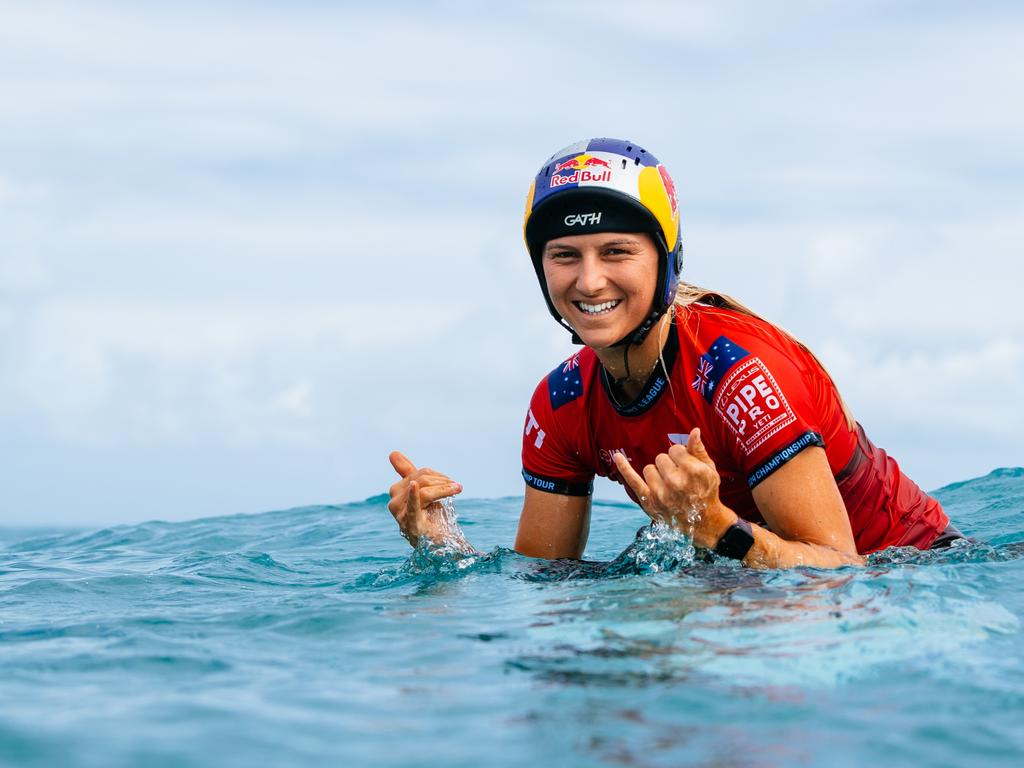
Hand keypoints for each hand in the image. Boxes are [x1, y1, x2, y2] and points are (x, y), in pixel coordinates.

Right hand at [387, 451, 462, 546]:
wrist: (437, 545)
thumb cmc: (428, 518)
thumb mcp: (421, 492)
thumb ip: (406, 472)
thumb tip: (392, 453)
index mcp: (396, 491)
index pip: (418, 473)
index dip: (436, 475)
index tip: (449, 481)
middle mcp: (394, 501)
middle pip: (422, 480)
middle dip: (442, 482)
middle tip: (457, 487)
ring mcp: (400, 513)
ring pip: (425, 490)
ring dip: (444, 489)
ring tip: (457, 489)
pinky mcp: (410, 523)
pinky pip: (412, 507)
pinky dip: (414, 496)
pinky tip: (414, 487)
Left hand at [612, 428, 730, 547]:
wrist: (703, 522)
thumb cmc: (706, 492)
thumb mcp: (709, 470)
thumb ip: (698, 450)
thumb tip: (694, 430)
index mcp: (692, 470)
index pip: (675, 449)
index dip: (679, 456)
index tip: (684, 466)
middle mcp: (675, 481)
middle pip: (661, 458)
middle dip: (668, 465)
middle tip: (678, 478)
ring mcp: (661, 492)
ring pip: (648, 468)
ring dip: (656, 474)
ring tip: (668, 486)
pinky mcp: (649, 501)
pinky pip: (632, 479)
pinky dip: (623, 467)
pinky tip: (616, 456)